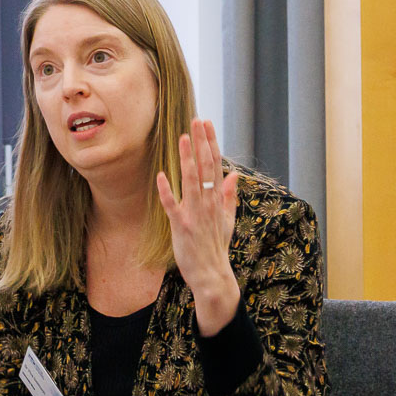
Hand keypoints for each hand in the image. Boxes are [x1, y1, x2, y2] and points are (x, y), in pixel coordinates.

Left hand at [154, 119, 240, 335]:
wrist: (212, 274)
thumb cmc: (216, 247)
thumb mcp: (228, 219)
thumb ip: (229, 195)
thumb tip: (235, 174)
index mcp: (218, 200)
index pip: (216, 164)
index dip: (211, 143)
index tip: (207, 124)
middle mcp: (208, 203)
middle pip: (206, 167)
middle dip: (201, 143)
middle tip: (196, 121)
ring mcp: (196, 214)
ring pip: (192, 181)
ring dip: (187, 159)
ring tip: (182, 138)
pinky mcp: (182, 226)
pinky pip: (173, 205)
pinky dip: (167, 191)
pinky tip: (161, 175)